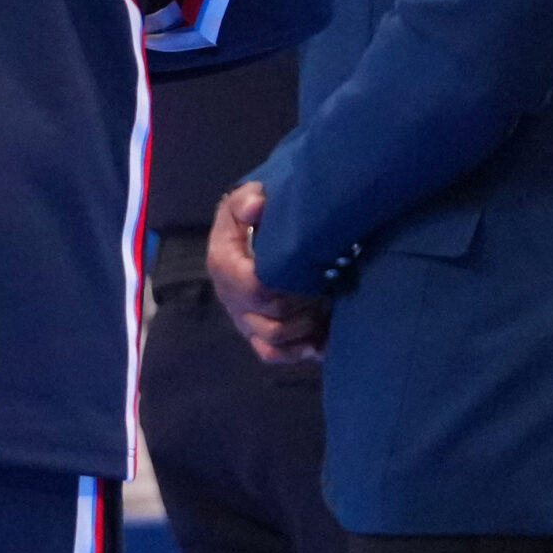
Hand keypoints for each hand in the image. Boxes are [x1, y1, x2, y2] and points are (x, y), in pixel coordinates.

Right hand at [207, 182, 328, 362]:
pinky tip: (320, 339)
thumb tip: (257, 206)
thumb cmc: (250, 213)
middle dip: (303, 307)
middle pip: (270, 320)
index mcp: (225, 266)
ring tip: (325, 305)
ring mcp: (242, 319)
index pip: (256, 289)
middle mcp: (230, 298)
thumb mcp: (245, 198)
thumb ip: (247, 201)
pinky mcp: (254, 333)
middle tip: (327, 287)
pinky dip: (297, 351)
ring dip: (304, 328)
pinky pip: (271, 354)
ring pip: (273, 340)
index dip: (287, 287)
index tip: (313, 273)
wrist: (245, 229)